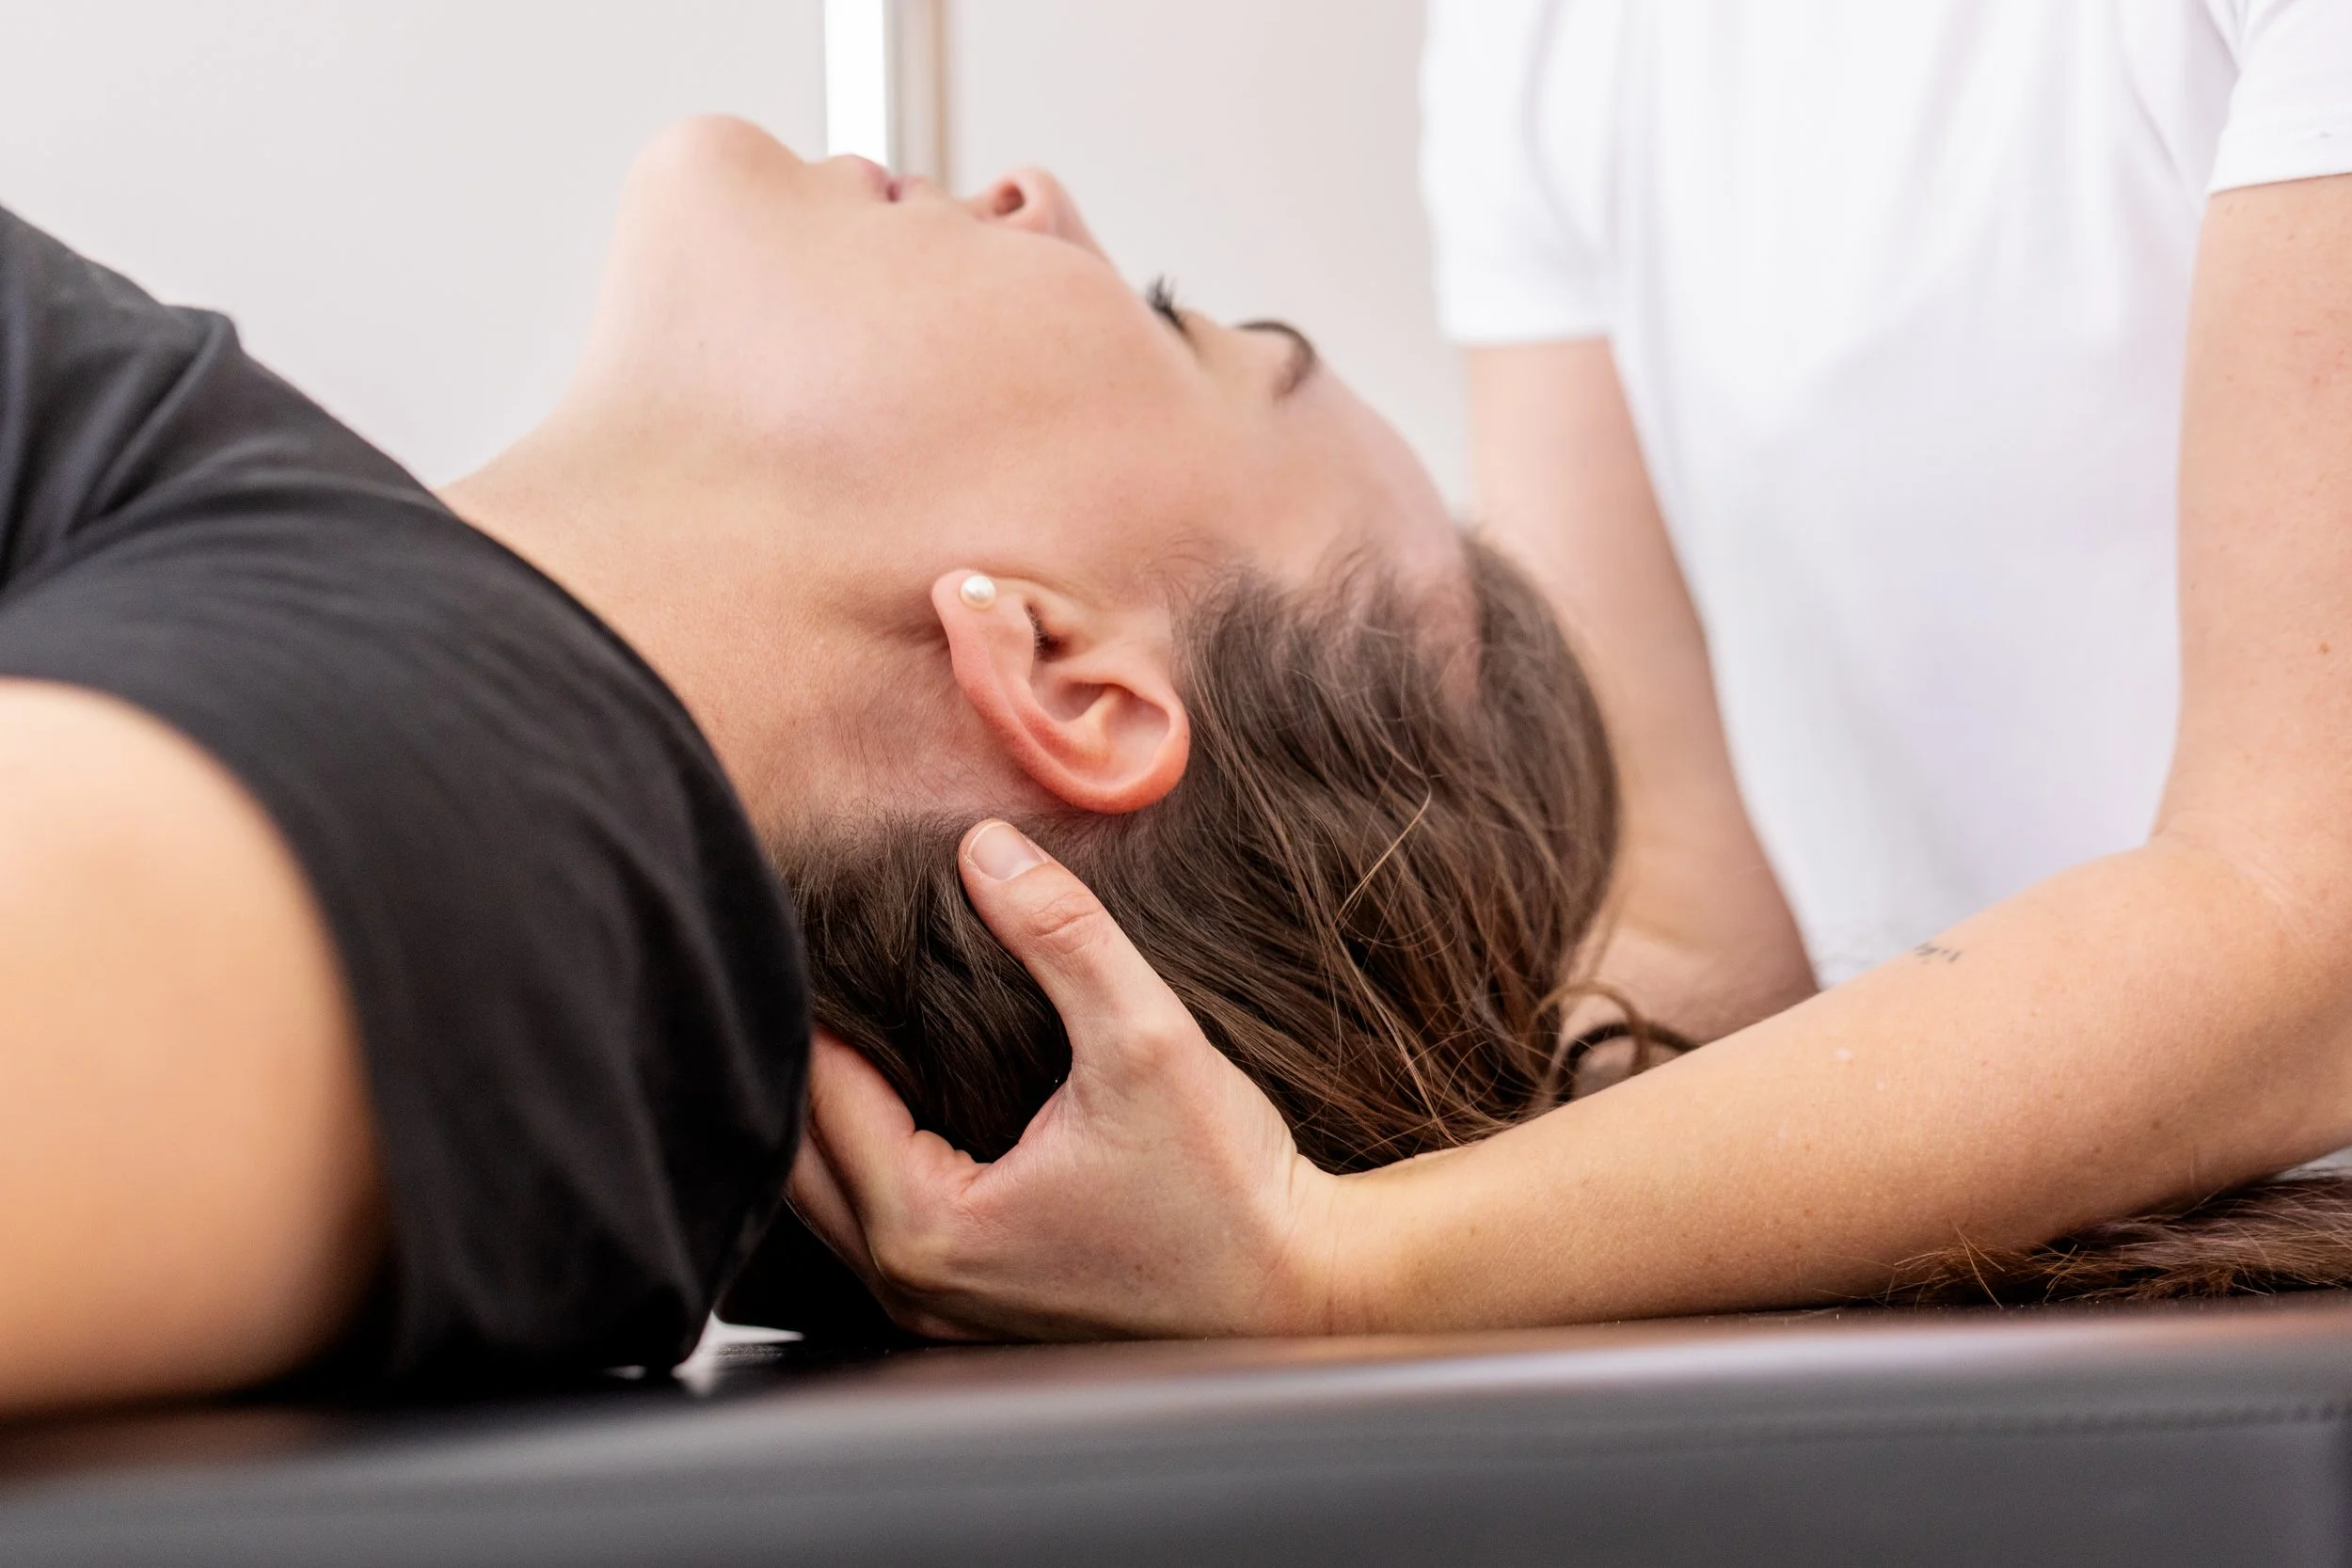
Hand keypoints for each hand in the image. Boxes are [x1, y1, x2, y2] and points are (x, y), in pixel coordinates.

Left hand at [787, 819, 1344, 1339]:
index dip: (809, 996)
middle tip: (817, 957)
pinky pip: (874, 1228)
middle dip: (802, 1053)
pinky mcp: (969, 1315)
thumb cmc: (1230, 1190)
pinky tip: (899, 1097)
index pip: (816, 1088)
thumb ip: (1063, 935)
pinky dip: (865, 1160)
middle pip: (795, 1152)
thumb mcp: (1148, 1041)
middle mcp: (911, 1284)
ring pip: (826, 1198)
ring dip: (828, 1111)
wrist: (1301, 1290)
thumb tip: (983, 847)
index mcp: (927, 1227)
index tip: (811, 916)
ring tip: (849, 1016)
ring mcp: (935, 1312)